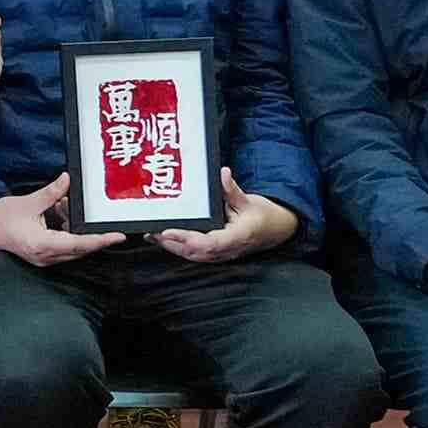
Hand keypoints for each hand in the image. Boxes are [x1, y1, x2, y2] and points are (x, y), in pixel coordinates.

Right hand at [0, 177, 116, 266]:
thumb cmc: (0, 217)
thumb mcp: (28, 202)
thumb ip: (52, 193)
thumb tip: (68, 179)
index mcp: (42, 244)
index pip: (78, 244)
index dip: (100, 240)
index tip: (118, 236)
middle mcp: (45, 256)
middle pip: (80, 249)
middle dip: (93, 233)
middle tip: (103, 218)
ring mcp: (44, 259)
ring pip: (73, 249)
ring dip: (78, 230)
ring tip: (65, 208)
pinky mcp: (42, 256)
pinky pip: (64, 248)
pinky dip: (69, 233)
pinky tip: (61, 215)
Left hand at [154, 171, 300, 264]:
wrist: (276, 230)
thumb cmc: (262, 215)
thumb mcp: (250, 201)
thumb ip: (232, 189)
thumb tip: (222, 173)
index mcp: (237, 237)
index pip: (209, 242)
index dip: (187, 239)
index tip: (168, 232)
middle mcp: (228, 250)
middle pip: (194, 252)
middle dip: (171, 243)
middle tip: (151, 230)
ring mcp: (222, 254)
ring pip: (192, 255)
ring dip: (171, 246)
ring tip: (151, 234)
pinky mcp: (216, 254)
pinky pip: (194, 254)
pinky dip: (177, 247)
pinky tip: (161, 239)